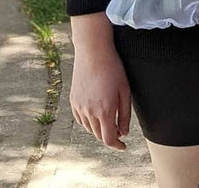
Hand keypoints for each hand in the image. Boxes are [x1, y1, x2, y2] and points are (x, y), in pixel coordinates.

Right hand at [70, 15, 130, 149]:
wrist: (93, 52)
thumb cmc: (113, 69)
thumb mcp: (125, 91)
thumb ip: (124, 115)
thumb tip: (123, 133)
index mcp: (104, 111)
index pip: (108, 139)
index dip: (117, 146)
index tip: (123, 146)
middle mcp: (89, 112)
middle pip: (98, 135)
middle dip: (109, 136)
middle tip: (118, 131)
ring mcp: (79, 107)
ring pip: (89, 128)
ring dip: (99, 129)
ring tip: (108, 120)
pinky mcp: (73, 101)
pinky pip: (80, 119)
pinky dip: (88, 122)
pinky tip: (95, 114)